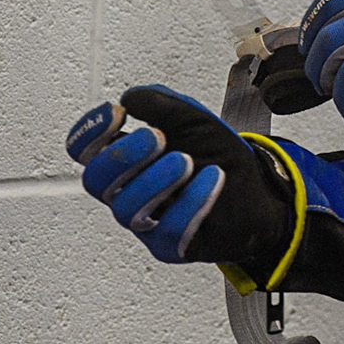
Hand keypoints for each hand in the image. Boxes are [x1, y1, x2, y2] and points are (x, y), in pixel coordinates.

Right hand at [65, 85, 295, 271]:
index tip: (116, 113)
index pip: (86, 151)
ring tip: (186, 160)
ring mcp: (146, 221)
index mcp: (127, 160)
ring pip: (127, 209)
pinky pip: (169, 230)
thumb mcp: (194, 118)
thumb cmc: (218, 155)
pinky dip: (191, 201)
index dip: (89, 133)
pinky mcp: (170, 246)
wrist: (258, 190)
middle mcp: (128, 191)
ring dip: (156, 180)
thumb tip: (129, 97)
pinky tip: (213, 177)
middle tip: (156, 138)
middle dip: (122, 156)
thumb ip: (162, 105)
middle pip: (96, 181)